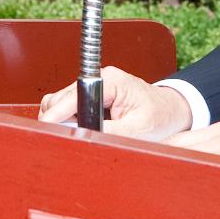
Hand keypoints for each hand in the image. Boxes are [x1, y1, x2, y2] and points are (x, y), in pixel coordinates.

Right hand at [38, 65, 192, 140]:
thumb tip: (83, 136)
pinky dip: (68, 120)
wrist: (171, 111)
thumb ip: (109, 132)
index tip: (48, 127)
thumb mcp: (138, 129)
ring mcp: (96, 87)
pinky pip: (70, 107)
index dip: (58, 112)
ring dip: (62, 120)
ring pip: (62, 102)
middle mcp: (101, 79)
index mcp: (112, 81)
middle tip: (64, 139)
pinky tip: (79, 131)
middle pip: (62, 97)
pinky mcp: (94, 96)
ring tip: (74, 136)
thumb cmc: (160, 116)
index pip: (75, 95)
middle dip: (58, 119)